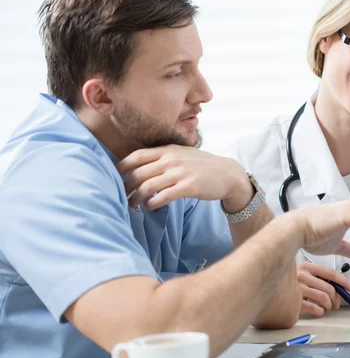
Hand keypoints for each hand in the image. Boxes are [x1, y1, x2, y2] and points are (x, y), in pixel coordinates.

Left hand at [117, 145, 249, 209]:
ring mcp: (180, 173)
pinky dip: (152, 204)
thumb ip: (163, 157)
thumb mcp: (182, 154)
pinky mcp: (188, 187)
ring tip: (133, 206)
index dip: (121, 167)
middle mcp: (171, 159)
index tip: (113, 178)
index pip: (136, 156)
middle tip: (122, 197)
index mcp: (167, 149)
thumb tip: (140, 166)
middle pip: (138, 173)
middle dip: (126, 188)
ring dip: (136, 199)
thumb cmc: (203, 166)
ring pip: (148, 186)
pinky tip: (150, 207)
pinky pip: (163, 196)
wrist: (228, 174)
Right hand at [297, 262, 349, 315]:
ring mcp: (297, 288)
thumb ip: (320, 277)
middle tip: (336, 303)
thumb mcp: (306, 274)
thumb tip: (340, 288)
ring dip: (329, 305)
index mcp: (307, 267)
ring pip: (324, 298)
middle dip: (336, 298)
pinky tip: (319, 311)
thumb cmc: (293, 282)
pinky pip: (314, 308)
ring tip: (327, 307)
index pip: (330, 273)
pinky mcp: (294, 301)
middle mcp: (302, 275)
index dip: (343, 281)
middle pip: (329, 288)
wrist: (273, 287)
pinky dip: (320, 311)